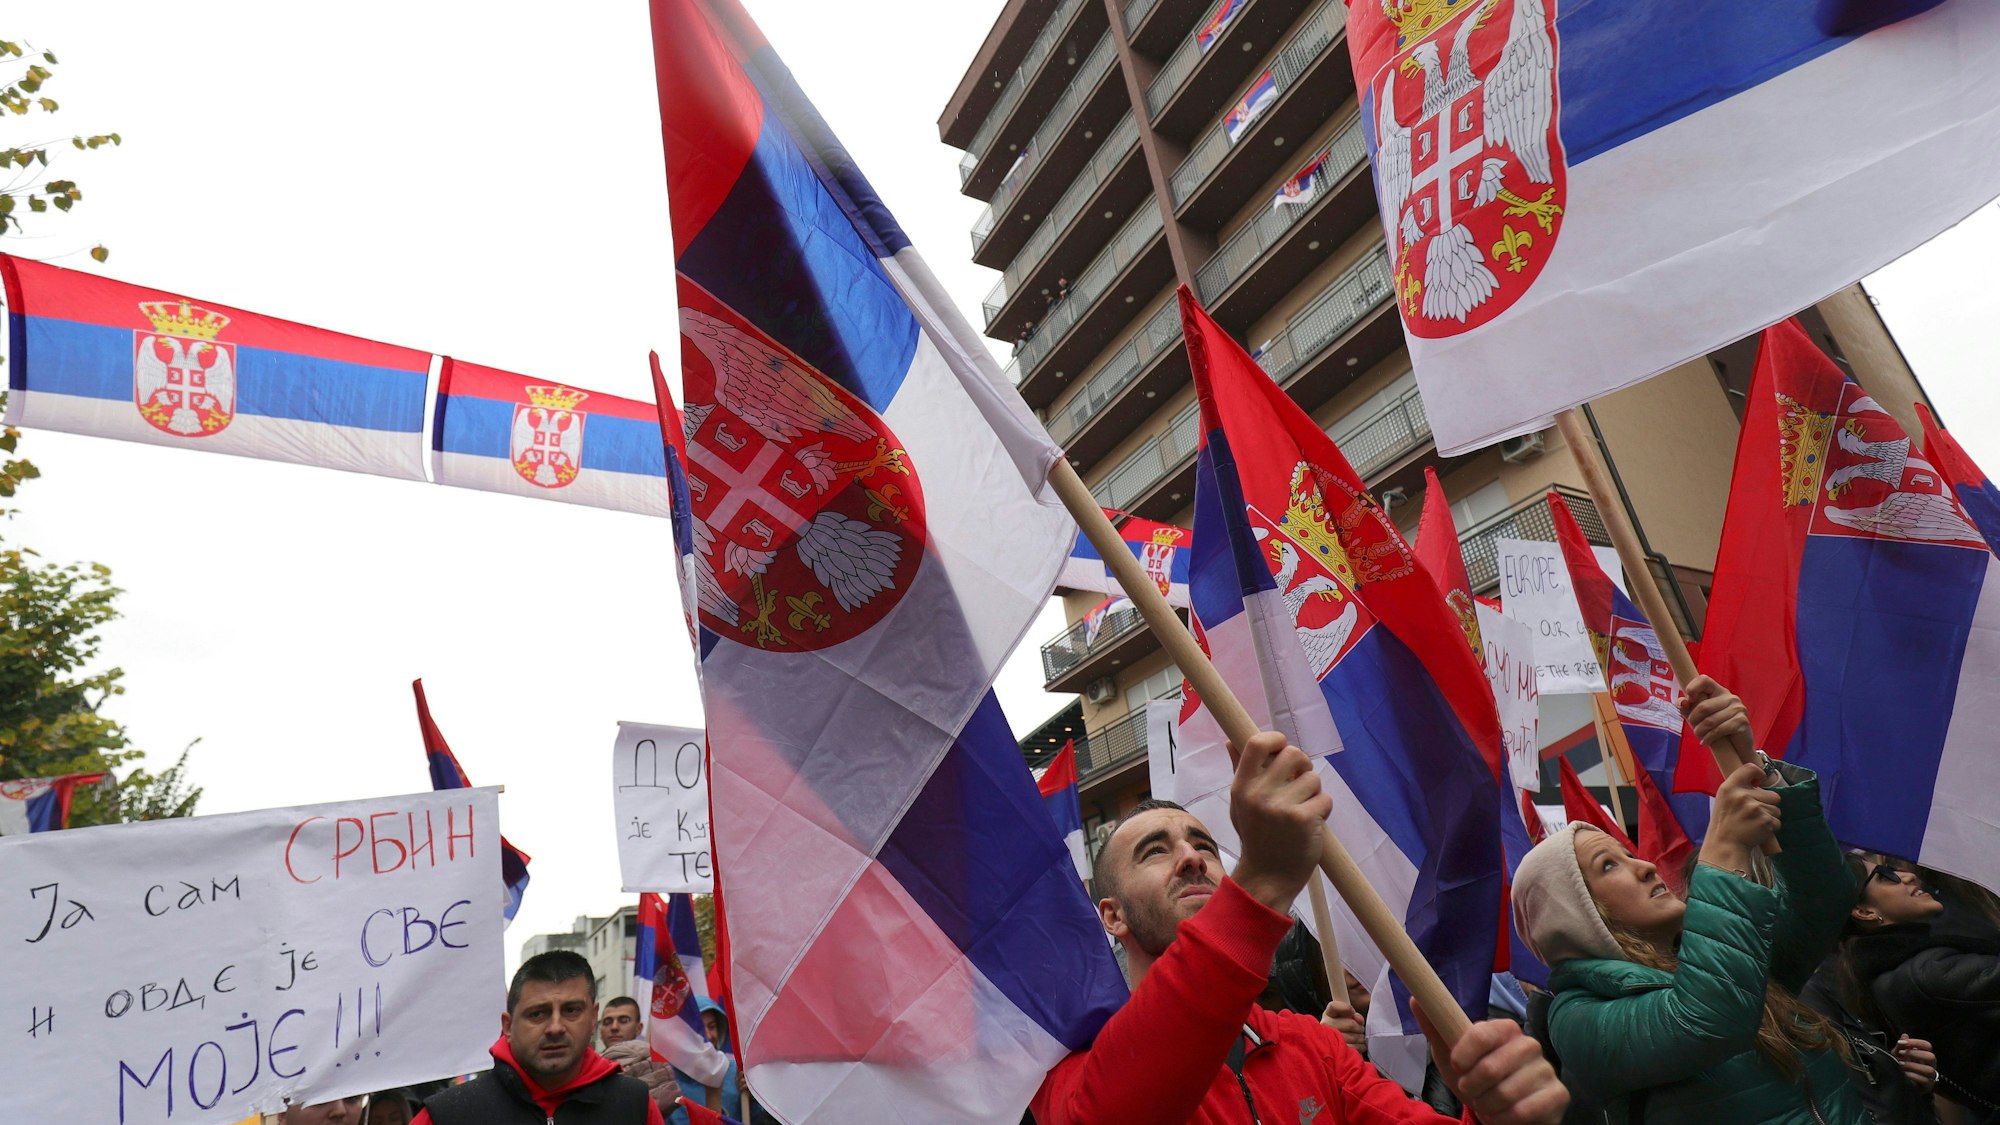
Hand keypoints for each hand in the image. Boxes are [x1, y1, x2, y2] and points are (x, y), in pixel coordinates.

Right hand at [1228, 732, 1332, 914]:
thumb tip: (1231, 741)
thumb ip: (1239, 771)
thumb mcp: (1239, 804)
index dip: (1276, 739)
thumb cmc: (1255, 837)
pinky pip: (1325, 799)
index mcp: (1242, 786)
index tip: (1282, 749)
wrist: (1267, 877)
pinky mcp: (1304, 819)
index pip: (1257, 743)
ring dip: (1313, 792)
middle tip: (1299, 782)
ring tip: (1302, 810)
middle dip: (1302, 766)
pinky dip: (1323, 809)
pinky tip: (1311, 823)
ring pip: (1313, 778)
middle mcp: (1259, 793)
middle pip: (1293, 753)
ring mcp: (1282, 806)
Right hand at [1320, 998, 1366, 1055]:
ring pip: (1354, 1037)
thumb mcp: (1348, 1017)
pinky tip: (1358, 1045)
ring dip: (1361, 1038)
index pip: (1334, 1006)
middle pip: (1351, 1024)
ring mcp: (1330, 1039)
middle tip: (1359, 1030)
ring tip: (1358, 1038)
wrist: (1338, 1049)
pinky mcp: (1336, 1052)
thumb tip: (1359, 1019)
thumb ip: (1354, 1014)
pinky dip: (1360, 1047)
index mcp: (1328, 1014)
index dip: (1347, 1008)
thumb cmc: (1345, 1029)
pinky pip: (1354, 1048)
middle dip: (1359, 1028)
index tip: (1352, 1012)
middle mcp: (1325, 1026)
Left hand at [1411, 999, 1568, 1124]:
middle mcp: (1529, 1045)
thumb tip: (1416, 998)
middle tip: (1472, 1091)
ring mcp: (1546, 1069)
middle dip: (1472, 1087)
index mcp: (1504, 1029)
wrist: (1502, 1108)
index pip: (1481, 1034)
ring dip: (1487, 1106)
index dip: (1463, 1054)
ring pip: (1505, 1093)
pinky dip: (1504, 1119)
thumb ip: (1436, 1027)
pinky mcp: (1558, 1095)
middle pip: (1491, 1068)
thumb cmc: (1475, 1076)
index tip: (1457, 1066)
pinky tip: (1502, 1116)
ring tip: (1487, 1104)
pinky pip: (1524, 1111)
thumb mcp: (1450, 1053)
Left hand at [1678, 675, 1749, 748]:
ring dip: (1700, 731)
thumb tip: (1682, 702)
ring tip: (1699, 735)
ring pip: (1710, 720)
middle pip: (1703, 707)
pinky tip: (1704, 742)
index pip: (1704, 680)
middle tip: (1694, 728)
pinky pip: (1719, 730)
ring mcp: (1738, 708)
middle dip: (1693, 720)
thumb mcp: (1698, 715)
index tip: (1689, 701)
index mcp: (1718, 690)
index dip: (1692, 688)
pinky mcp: (1742, 721)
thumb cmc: (1715, 726)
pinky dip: (1708, 738)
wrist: (1737, 744)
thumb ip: (1687, 707)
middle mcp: (1730, 697)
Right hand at [1699, 761, 1780, 875]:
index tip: (1758, 782)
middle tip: (1754, 813)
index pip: (1750, 768)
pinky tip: (1758, 830)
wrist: (1725, 845)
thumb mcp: (1724, 799)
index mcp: (1729, 787)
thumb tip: (1759, 782)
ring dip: (1770, 816)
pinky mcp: (1765, 821)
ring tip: (1755, 823)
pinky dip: (1771, 827)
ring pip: (1776, 809)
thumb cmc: (1725, 822)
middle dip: (1768, 804)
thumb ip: (1739, 788)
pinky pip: (1777, 821)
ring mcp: (1755, 808)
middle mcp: (1742, 795)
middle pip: (1772, 794)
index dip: (1758, 773)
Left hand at [1894, 1036, 1937, 1092]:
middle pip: (1931, 1057)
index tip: (1901, 1042)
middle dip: (1915, 1054)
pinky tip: (1904, 1074)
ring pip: (1929, 1069)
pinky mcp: (1928, 1086)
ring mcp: (1931, 1076)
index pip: (1927, 1045)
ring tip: (1900, 1064)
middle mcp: (1931, 1065)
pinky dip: (1913, 1076)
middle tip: (1901, 1053)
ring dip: (1913, 1066)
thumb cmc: (1902, 1066)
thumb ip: (1901, 1046)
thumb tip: (1904, 1035)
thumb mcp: (1898, 1055)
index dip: (1915, 1042)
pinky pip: (1925, 1081)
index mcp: (1925, 1055)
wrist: (1901, 1083)